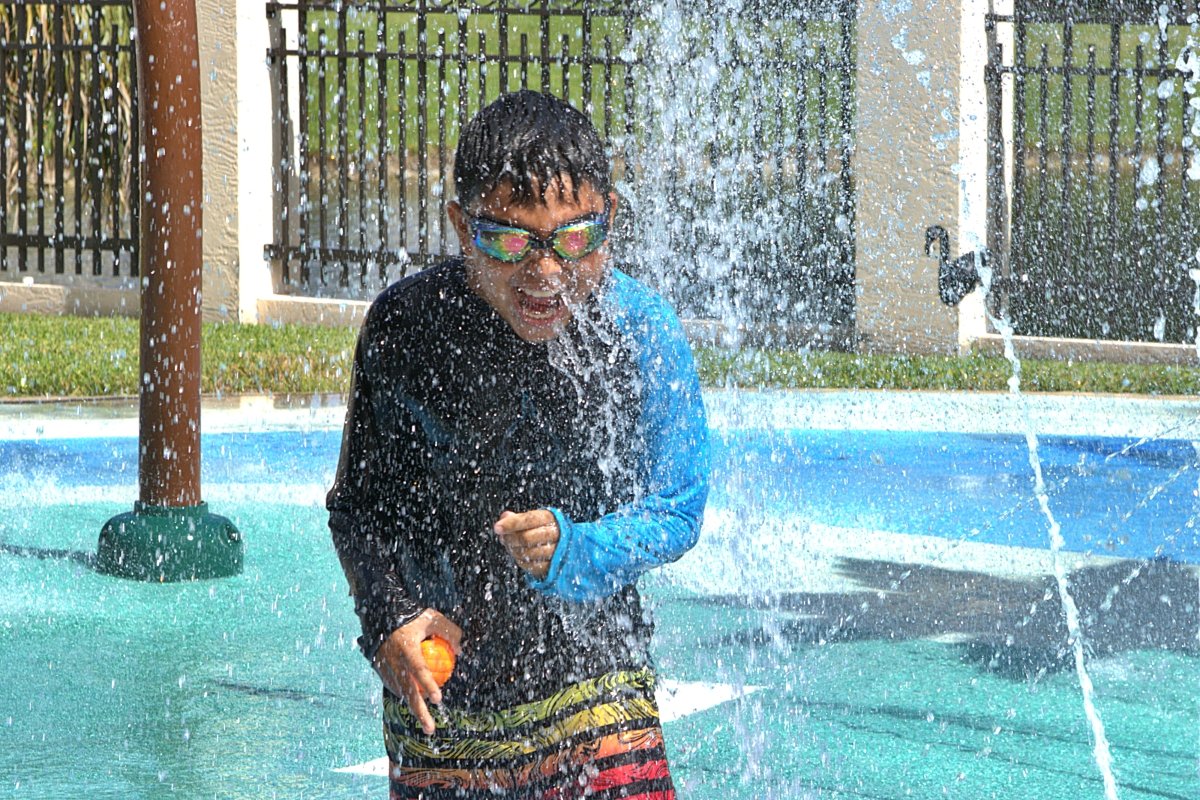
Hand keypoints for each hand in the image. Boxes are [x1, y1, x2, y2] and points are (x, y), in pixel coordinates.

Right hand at [373, 609, 462, 734]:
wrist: (382, 616)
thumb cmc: (412, 618)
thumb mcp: (432, 619)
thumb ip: (449, 632)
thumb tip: (461, 650)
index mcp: (407, 649)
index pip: (419, 670)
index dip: (428, 685)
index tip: (438, 699)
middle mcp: (395, 662)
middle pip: (408, 693)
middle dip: (420, 713)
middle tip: (431, 729)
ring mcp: (386, 669)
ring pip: (402, 694)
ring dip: (414, 709)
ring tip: (428, 725)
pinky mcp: (381, 672)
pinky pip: (396, 688)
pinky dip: (406, 696)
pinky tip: (417, 702)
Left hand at [494, 509, 559, 579]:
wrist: (568, 545)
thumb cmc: (544, 528)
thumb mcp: (534, 519)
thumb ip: (518, 518)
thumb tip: (504, 517)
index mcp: (550, 518)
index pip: (529, 520)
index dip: (511, 524)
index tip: (497, 528)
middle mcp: (556, 534)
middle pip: (526, 538)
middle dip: (510, 539)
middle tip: (502, 537)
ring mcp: (555, 551)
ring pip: (527, 553)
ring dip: (513, 550)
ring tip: (509, 545)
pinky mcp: (552, 566)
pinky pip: (530, 566)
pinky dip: (520, 560)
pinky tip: (518, 554)